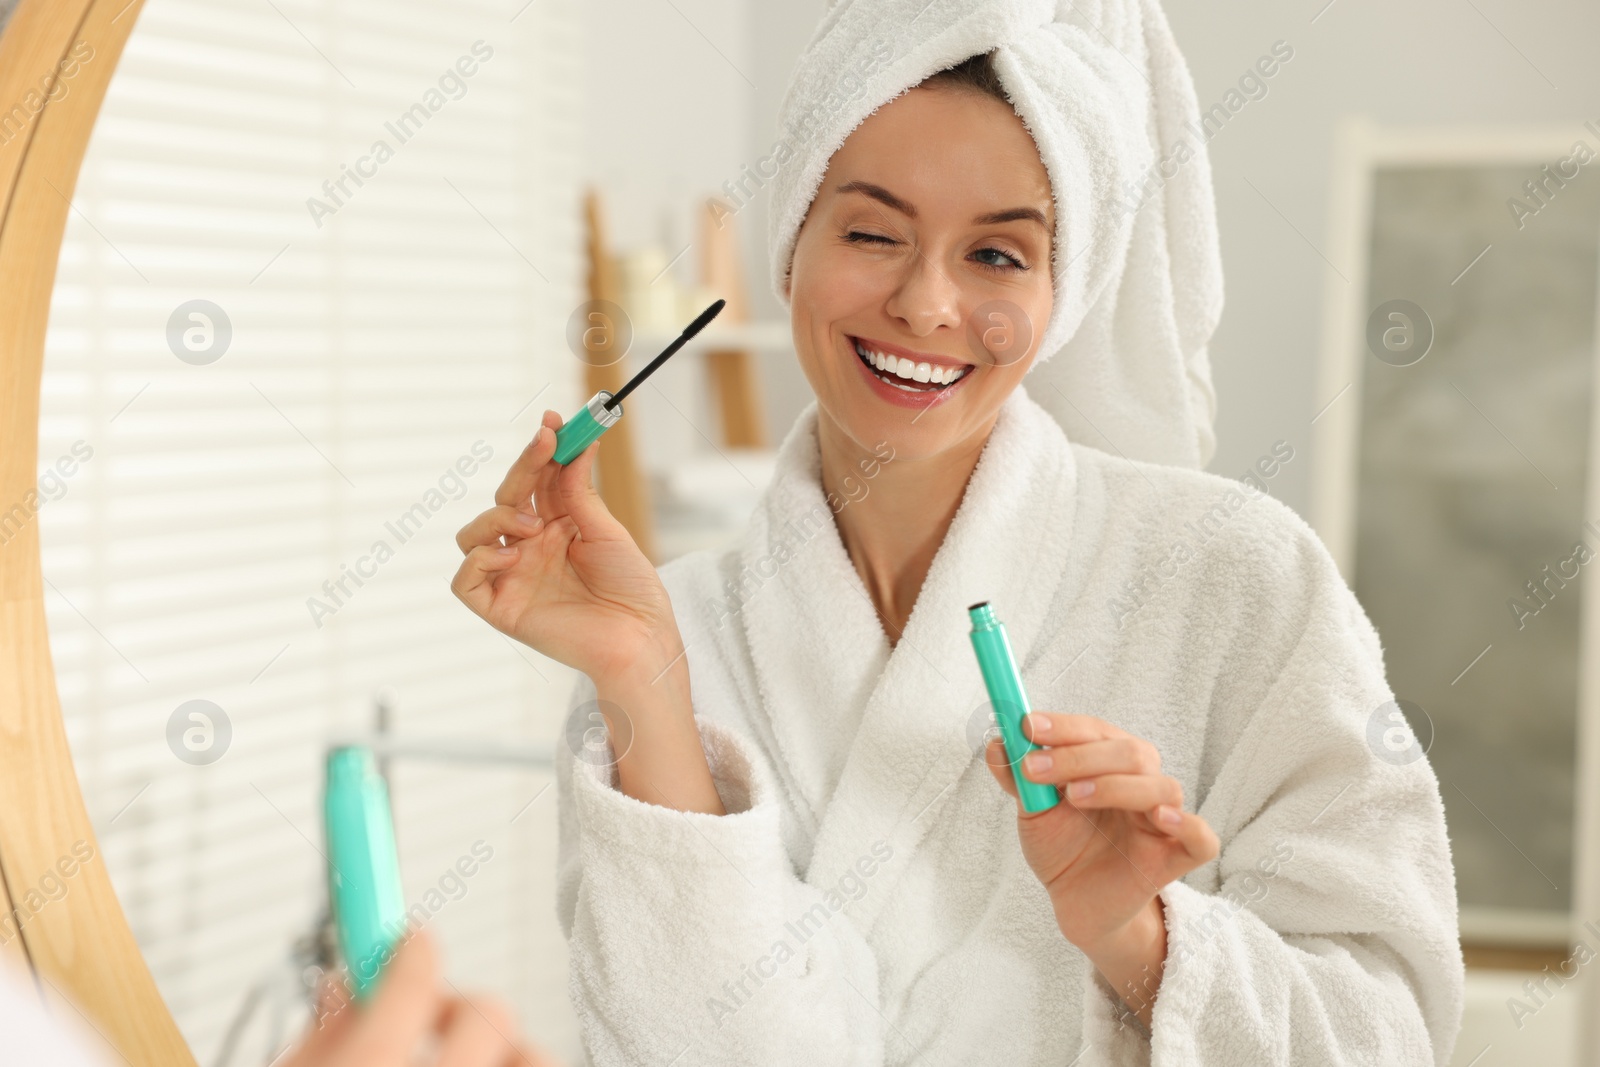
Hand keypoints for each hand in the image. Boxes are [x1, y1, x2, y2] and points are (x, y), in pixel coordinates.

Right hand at [282, 930, 559, 1066]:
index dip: (413, 951)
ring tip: (466, 1066)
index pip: (414, 982)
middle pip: (489, 1014)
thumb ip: (322, 1037)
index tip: (411, 941)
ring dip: (506, 1052)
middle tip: (428, 1020)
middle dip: (459, 1006)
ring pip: (535, 1057)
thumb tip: (347, 984)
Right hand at [451, 410, 681, 680]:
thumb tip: (576, 443)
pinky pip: (464, 580)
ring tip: (534, 527)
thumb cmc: (632, 589)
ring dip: (497, 517)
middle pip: (504, 499)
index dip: (539, 451)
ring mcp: (512, 578)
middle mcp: (529, 549)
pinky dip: (478, 559)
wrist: (640, 637)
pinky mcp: (501, 609)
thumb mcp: (607, 530)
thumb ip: (579, 491)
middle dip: (521, 469)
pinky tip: (511, 554)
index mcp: (556, 528)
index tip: (551, 422)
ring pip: (472, 534)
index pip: (534, 481)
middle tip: (545, 445)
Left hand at [984, 713, 1218, 1023]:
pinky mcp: (1176, 857)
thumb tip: (996, 741)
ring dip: (1115, 785)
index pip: (1095, 730)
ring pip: (1162, 787)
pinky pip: (1201, 837)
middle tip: (1034, 768)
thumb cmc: (1062, 846)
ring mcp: (1162, 818)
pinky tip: (1159, 817)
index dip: (1063, 726)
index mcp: (1109, 761)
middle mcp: (1141, 781)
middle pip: (1130, 752)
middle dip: (1078, 756)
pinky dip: (1186, 823)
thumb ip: (1018, 776)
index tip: (1028, 726)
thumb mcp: (1033, 810)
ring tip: (1072, 796)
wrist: (1075, 902)